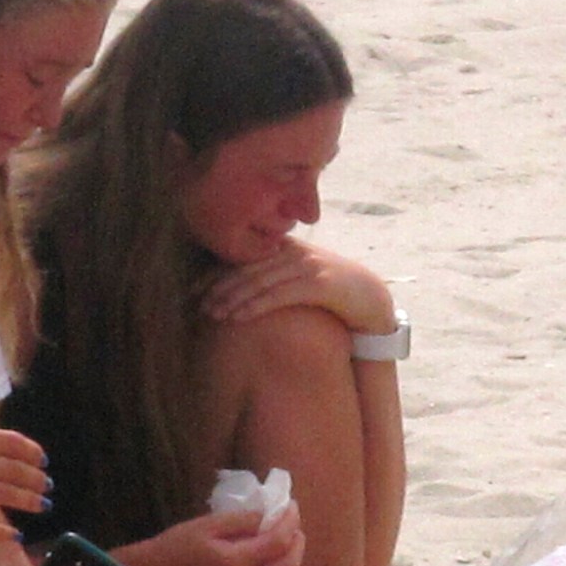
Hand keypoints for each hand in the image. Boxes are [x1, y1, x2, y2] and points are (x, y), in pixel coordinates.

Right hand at [0, 424, 47, 537]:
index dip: (32, 452)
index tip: (42, 460)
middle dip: (36, 479)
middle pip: (13, 469)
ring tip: (42, 505)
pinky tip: (14, 535)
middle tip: (47, 486)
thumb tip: (4, 454)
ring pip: (4, 494)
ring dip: (29, 501)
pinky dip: (1, 532)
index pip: (10, 442)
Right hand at [123, 504, 304, 565]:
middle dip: (298, 539)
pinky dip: (278, 561)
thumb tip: (268, 515)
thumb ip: (241, 520)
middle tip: (292, 519)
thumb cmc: (177, 545)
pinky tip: (269, 546)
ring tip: (284, 530)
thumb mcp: (208, 524)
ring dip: (290, 551)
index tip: (291, 504)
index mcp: (236, 562)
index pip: (278, 541)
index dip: (290, 520)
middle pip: (290, 564)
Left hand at [200, 237, 395, 334]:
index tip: (194, 290)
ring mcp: (307, 266)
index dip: (216, 273)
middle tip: (197, 304)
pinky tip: (238, 317)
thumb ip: (275, 277)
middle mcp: (294, 252)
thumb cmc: (330, 292)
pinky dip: (255, 306)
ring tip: (212, 314)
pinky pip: (280, 295)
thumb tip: (242, 290)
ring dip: (232, 298)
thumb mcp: (300, 279)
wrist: (371, 299)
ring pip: (260, 281)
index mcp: (286, 247)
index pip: (244, 258)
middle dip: (219, 286)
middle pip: (247, 268)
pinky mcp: (319, 284)